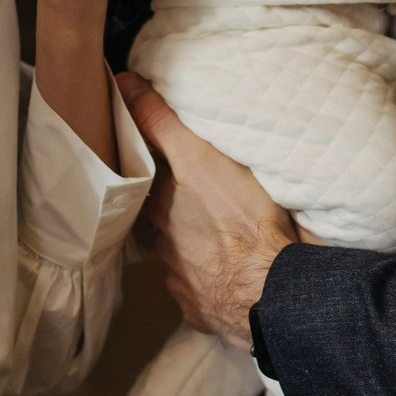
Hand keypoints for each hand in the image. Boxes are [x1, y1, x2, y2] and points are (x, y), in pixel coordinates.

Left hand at [119, 72, 296, 349]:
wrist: (272, 291)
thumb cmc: (242, 220)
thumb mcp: (201, 157)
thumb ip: (161, 122)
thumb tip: (123, 84)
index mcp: (163, 208)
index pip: (145, 183)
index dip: (150, 171)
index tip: (154, 164)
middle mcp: (163, 246)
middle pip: (161, 223)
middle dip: (170, 214)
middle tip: (192, 204)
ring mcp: (179, 283)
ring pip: (178, 260)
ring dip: (189, 250)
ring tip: (214, 242)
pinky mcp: (199, 311)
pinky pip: (197, 294)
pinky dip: (206, 284)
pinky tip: (224, 277)